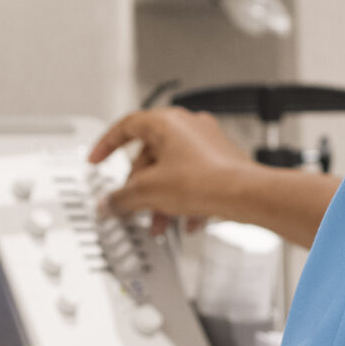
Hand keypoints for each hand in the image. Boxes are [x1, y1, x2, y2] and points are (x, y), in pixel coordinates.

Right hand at [90, 108, 253, 235]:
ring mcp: (206, 143)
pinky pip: (192, 180)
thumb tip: (110, 203)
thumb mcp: (149, 191)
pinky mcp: (220, 161)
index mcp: (166, 122)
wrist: (246, 195)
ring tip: (160, 223)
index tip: (98, 159)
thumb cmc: (206, 181)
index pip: (126, 127)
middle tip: (132, 206)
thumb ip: (121, 197)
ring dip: (161, 199)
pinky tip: (186, 221)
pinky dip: (184, 200)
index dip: (106, 145)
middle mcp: (188, 126)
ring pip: (171, 172)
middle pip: (149, 157)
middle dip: (139, 188)